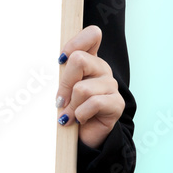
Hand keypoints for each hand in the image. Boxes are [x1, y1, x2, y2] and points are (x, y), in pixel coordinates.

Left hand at [54, 26, 123, 149]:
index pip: (92, 34)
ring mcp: (111, 85)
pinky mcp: (117, 103)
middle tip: (60, 100)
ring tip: (70, 114)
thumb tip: (56, 62)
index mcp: (89, 59)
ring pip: (82, 87)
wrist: (83, 137)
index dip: (75, 42)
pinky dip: (81, 114)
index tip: (61, 59)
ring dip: (71, 105)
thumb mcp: (61, 87)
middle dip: (64, 83)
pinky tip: (80, 119)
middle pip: (79, 60)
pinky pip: (93, 103)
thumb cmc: (68, 109)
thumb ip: (59, 72)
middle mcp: (102, 68)